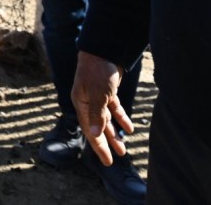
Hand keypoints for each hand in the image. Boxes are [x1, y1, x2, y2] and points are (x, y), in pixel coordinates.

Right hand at [71, 51, 133, 165]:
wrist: (103, 49)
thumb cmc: (97, 71)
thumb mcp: (99, 94)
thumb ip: (96, 114)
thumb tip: (94, 134)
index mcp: (81, 103)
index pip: (90, 129)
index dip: (98, 146)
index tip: (107, 161)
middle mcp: (87, 101)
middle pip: (97, 127)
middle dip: (106, 143)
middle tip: (114, 160)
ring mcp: (97, 97)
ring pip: (106, 120)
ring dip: (115, 134)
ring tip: (123, 149)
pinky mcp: (107, 92)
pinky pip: (114, 109)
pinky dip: (121, 118)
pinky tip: (129, 128)